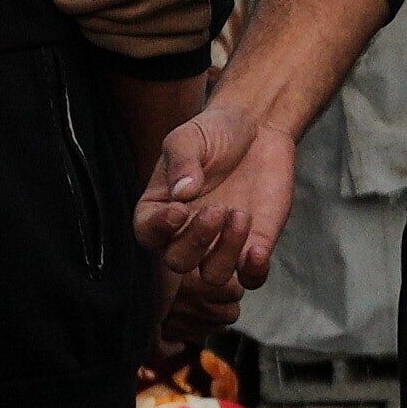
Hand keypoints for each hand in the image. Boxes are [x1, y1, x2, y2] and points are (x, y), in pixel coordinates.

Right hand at [131, 101, 298, 317]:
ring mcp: (219, 245)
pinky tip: (258, 250)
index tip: (179, 209)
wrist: (258, 129)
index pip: (147, 233)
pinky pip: (250, 278)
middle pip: (178, 262)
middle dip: (196, 241)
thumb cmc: (215, 133)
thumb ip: (182, 161)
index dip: (159, 228)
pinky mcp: (252, 247)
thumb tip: (182, 191)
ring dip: (225, 253)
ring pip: (213, 276)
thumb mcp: (190, 137)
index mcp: (161, 208)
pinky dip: (253, 272)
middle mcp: (186, 234)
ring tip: (240, 214)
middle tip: (216, 210)